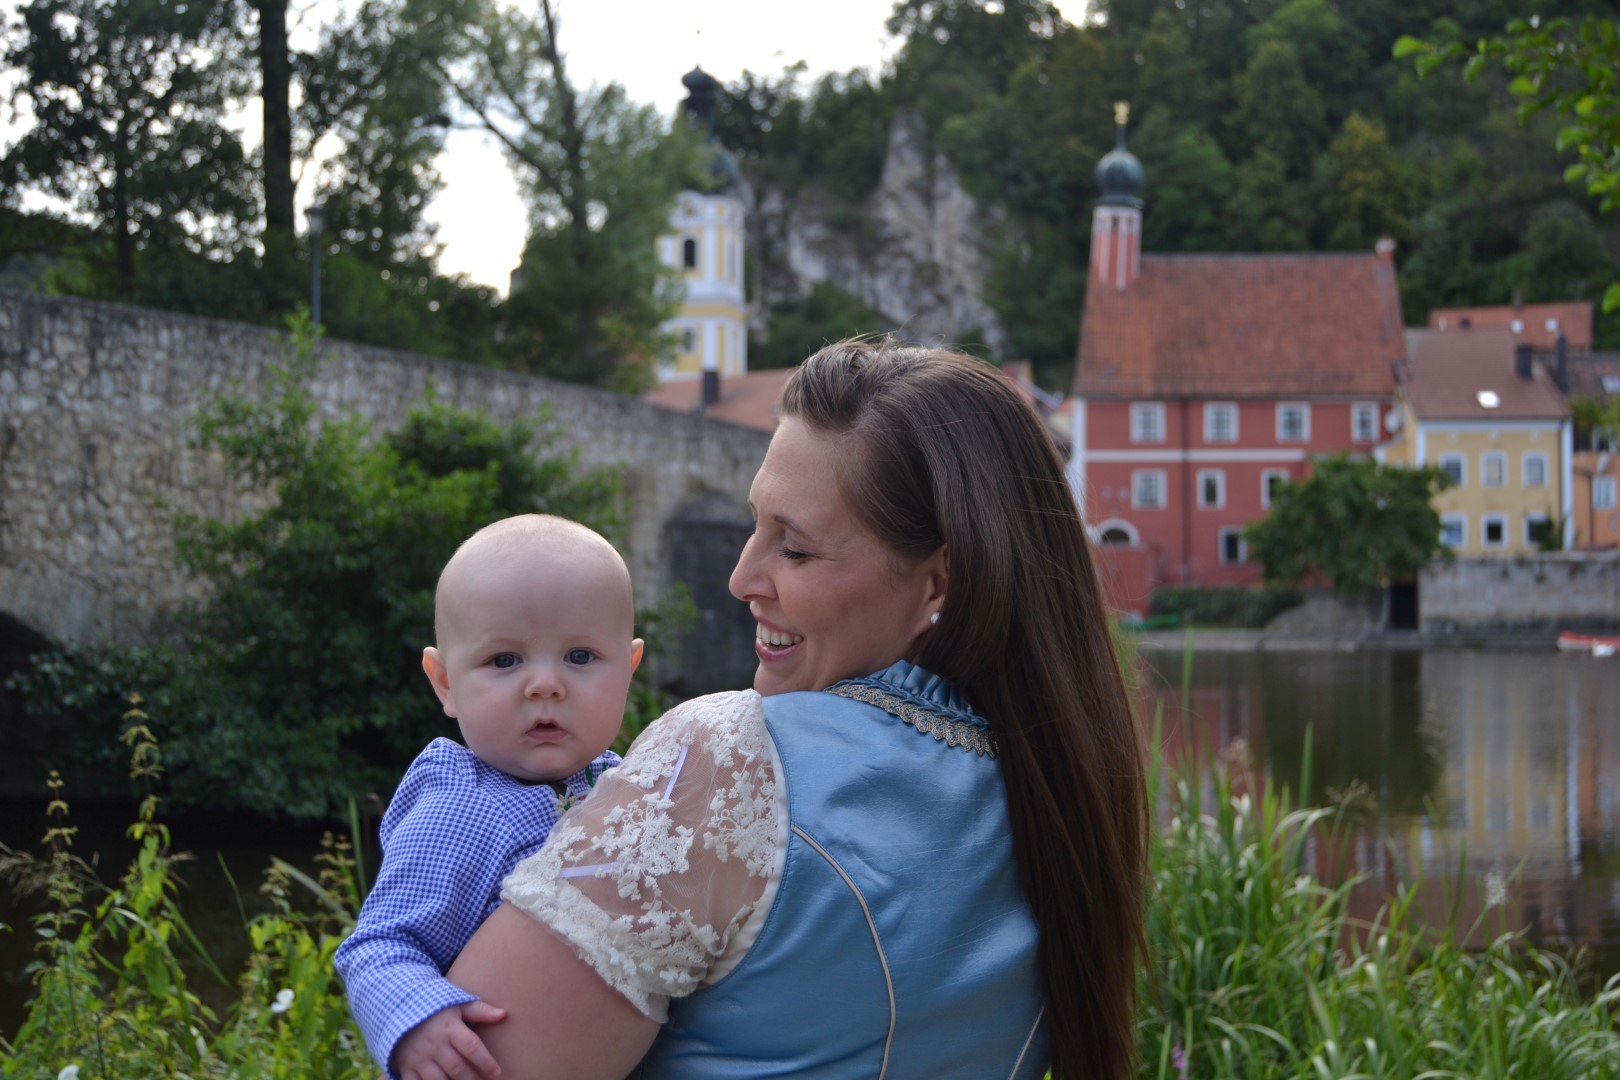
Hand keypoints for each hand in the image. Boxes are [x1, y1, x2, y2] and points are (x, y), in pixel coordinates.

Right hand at [393, 1000, 507, 1079]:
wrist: (398, 1008)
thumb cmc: (435, 1008)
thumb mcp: (457, 1004)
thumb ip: (480, 1011)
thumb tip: (503, 1014)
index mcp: (449, 1028)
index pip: (471, 1047)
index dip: (486, 1062)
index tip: (497, 1072)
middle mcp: (434, 1045)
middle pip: (457, 1067)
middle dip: (473, 1079)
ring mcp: (419, 1058)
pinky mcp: (406, 1067)